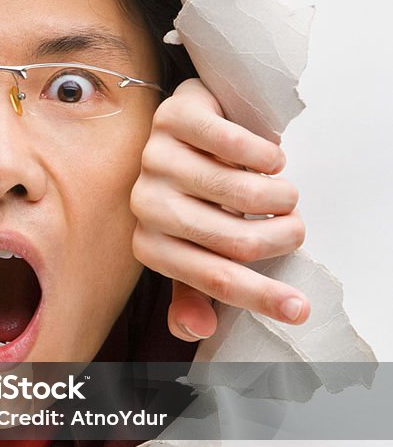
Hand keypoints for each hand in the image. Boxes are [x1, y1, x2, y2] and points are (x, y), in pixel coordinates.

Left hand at [131, 78, 308, 341]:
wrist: (186, 127)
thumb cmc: (194, 193)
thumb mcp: (195, 242)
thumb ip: (197, 288)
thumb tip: (198, 328)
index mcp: (150, 245)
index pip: (214, 280)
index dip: (262, 297)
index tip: (301, 308)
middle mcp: (145, 204)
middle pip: (237, 241)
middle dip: (283, 237)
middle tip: (293, 226)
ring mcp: (155, 158)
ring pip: (243, 193)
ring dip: (281, 195)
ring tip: (283, 192)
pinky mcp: (172, 117)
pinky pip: (235, 143)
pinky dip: (267, 155)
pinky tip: (271, 159)